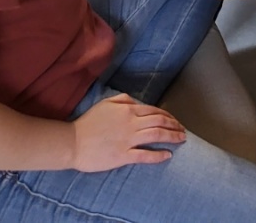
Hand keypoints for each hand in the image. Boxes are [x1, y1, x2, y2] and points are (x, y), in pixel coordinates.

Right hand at [71, 94, 185, 171]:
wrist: (73, 142)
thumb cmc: (88, 122)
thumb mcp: (106, 103)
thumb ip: (124, 99)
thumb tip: (137, 102)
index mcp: (128, 110)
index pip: (154, 111)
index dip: (168, 116)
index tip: (175, 121)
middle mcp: (131, 123)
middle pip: (159, 122)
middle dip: (174, 125)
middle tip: (183, 131)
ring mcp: (128, 140)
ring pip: (156, 135)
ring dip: (172, 137)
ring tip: (181, 140)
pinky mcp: (123, 156)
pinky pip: (145, 155)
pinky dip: (158, 155)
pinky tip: (168, 155)